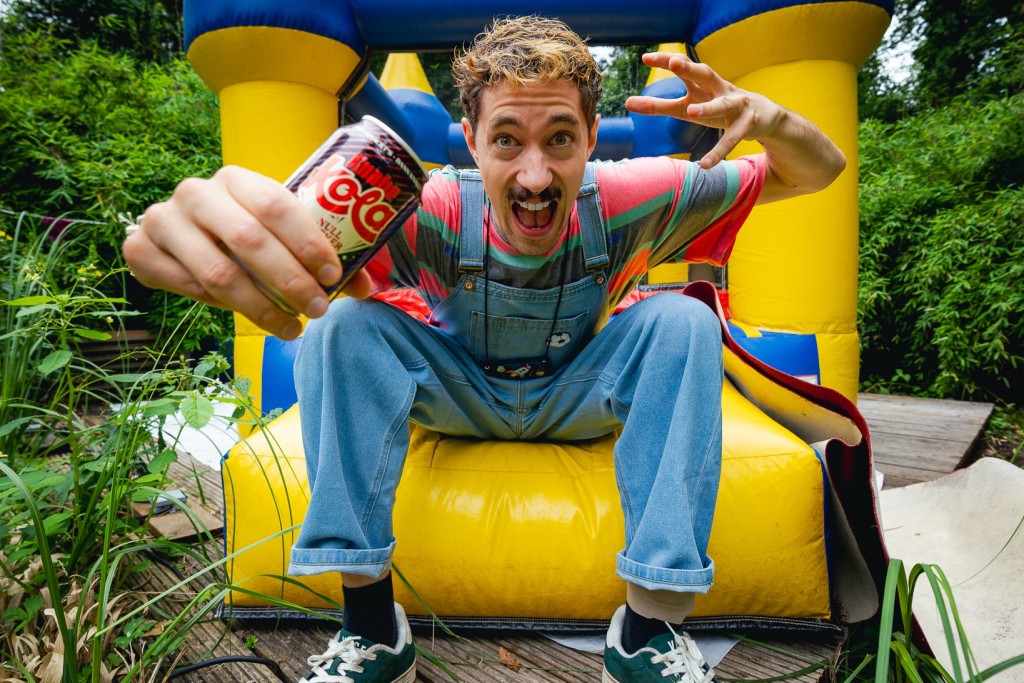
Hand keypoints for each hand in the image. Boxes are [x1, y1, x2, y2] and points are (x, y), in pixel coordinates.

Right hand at [122, 166, 370, 339]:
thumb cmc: (246, 233)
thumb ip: (320, 256)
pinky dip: (220, 308)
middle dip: (290, 281)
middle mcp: (196, 193)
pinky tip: (247, 317)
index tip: (334, 276)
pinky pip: (186, 288)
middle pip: (249, 241)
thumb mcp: (281, 235)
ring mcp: (163, 219)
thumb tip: (367, 288)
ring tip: (293, 327)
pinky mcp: (140, 248)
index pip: (277, 206)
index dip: (308, 243)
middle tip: (317, 309)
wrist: (184, 230)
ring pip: (218, 273)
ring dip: (261, 308)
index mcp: (236, 179)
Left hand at [625, 52, 783, 169]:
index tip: (645, 58)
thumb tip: (627, 103)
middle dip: (690, 68)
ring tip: (692, 111)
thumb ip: (659, 106)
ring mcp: (736, 104)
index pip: (684, 66)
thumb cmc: (718, 108)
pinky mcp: (747, 124)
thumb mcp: (687, 107)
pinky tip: (705, 165)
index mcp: (703, 82)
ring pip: (722, 104)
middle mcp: (719, 88)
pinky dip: (719, 151)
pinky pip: (731, 138)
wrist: (763, 115)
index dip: (666, 61)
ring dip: (708, 107)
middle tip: (674, 63)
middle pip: (704, 74)